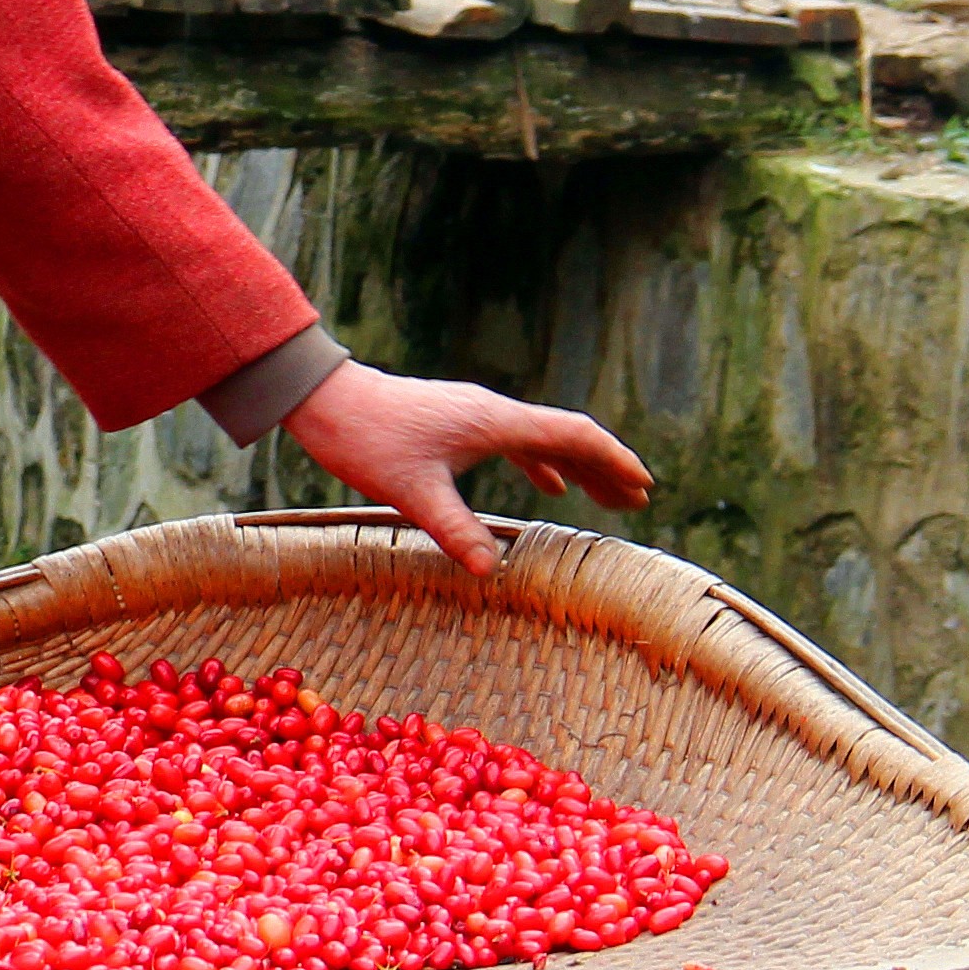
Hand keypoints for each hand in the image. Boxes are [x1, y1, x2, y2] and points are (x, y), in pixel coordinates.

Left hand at [265, 360, 652, 574]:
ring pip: (543, 439)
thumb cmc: (366, 438)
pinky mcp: (456, 421)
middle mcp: (493, 412)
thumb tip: (490, 571)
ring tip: (606, 497)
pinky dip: (542, 463)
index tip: (644, 484)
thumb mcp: (412, 491)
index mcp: (495, 421)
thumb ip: (454, 530)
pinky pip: (516, 441)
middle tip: (640, 500)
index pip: (574, 435)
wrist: (324, 398)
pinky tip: (549, 486)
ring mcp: (475, 415)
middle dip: (606, 468)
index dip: (613, 460)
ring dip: (577, 467)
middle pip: (567, 436)